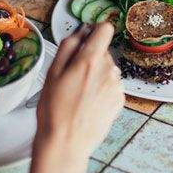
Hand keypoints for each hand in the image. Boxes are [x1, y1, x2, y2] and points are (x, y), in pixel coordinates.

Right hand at [34, 23, 123, 159]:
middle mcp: (109, 70)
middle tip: (72, 77)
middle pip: (104, 51)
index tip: (87, 39)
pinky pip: (112, 85)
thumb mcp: (52, 73)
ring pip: (108, 69)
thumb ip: (68, 46)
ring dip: (96, 75)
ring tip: (79, 94)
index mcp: (90, 60)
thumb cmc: (54, 110)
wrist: (66, 143)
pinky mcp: (120, 101)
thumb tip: (81, 31)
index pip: (106, 29)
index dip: (95, 31)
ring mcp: (117, 86)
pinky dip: (102, 90)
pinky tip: (88, 103)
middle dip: (90, 58)